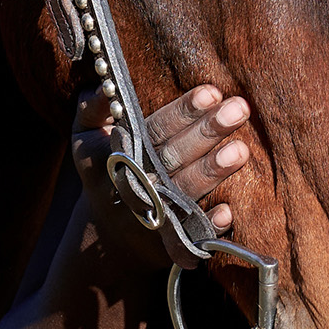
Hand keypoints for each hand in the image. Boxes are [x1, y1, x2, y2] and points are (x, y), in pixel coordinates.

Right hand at [70, 84, 251, 267]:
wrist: (106, 236)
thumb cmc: (104, 170)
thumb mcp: (86, 137)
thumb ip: (94, 108)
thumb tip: (106, 82)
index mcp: (115, 156)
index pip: (153, 129)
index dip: (182, 112)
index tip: (212, 92)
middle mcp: (134, 186)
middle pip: (172, 158)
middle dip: (207, 133)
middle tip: (239, 108)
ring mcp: (152, 218)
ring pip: (183, 194)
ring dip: (212, 172)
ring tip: (242, 150)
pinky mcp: (169, 246)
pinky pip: (189, 239)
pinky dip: (208, 226)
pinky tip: (228, 211)